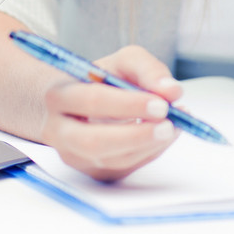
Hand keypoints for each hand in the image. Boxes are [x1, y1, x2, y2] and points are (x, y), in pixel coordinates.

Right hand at [41, 45, 183, 181]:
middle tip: (168, 124)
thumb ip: (148, 69)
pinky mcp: (93, 172)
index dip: (128, 104)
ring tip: (174, 126)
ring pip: (112, 160)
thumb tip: (171, 91)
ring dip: (149, 145)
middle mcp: (59, 131)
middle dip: (136, 135)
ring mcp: (75, 156)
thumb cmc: (100, 78)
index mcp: (60, 96)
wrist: (77, 103)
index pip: (92, 102)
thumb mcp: (123, 61)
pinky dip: (150, 152)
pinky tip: (165, 135)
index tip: (161, 103)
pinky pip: (125, 168)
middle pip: (94, 142)